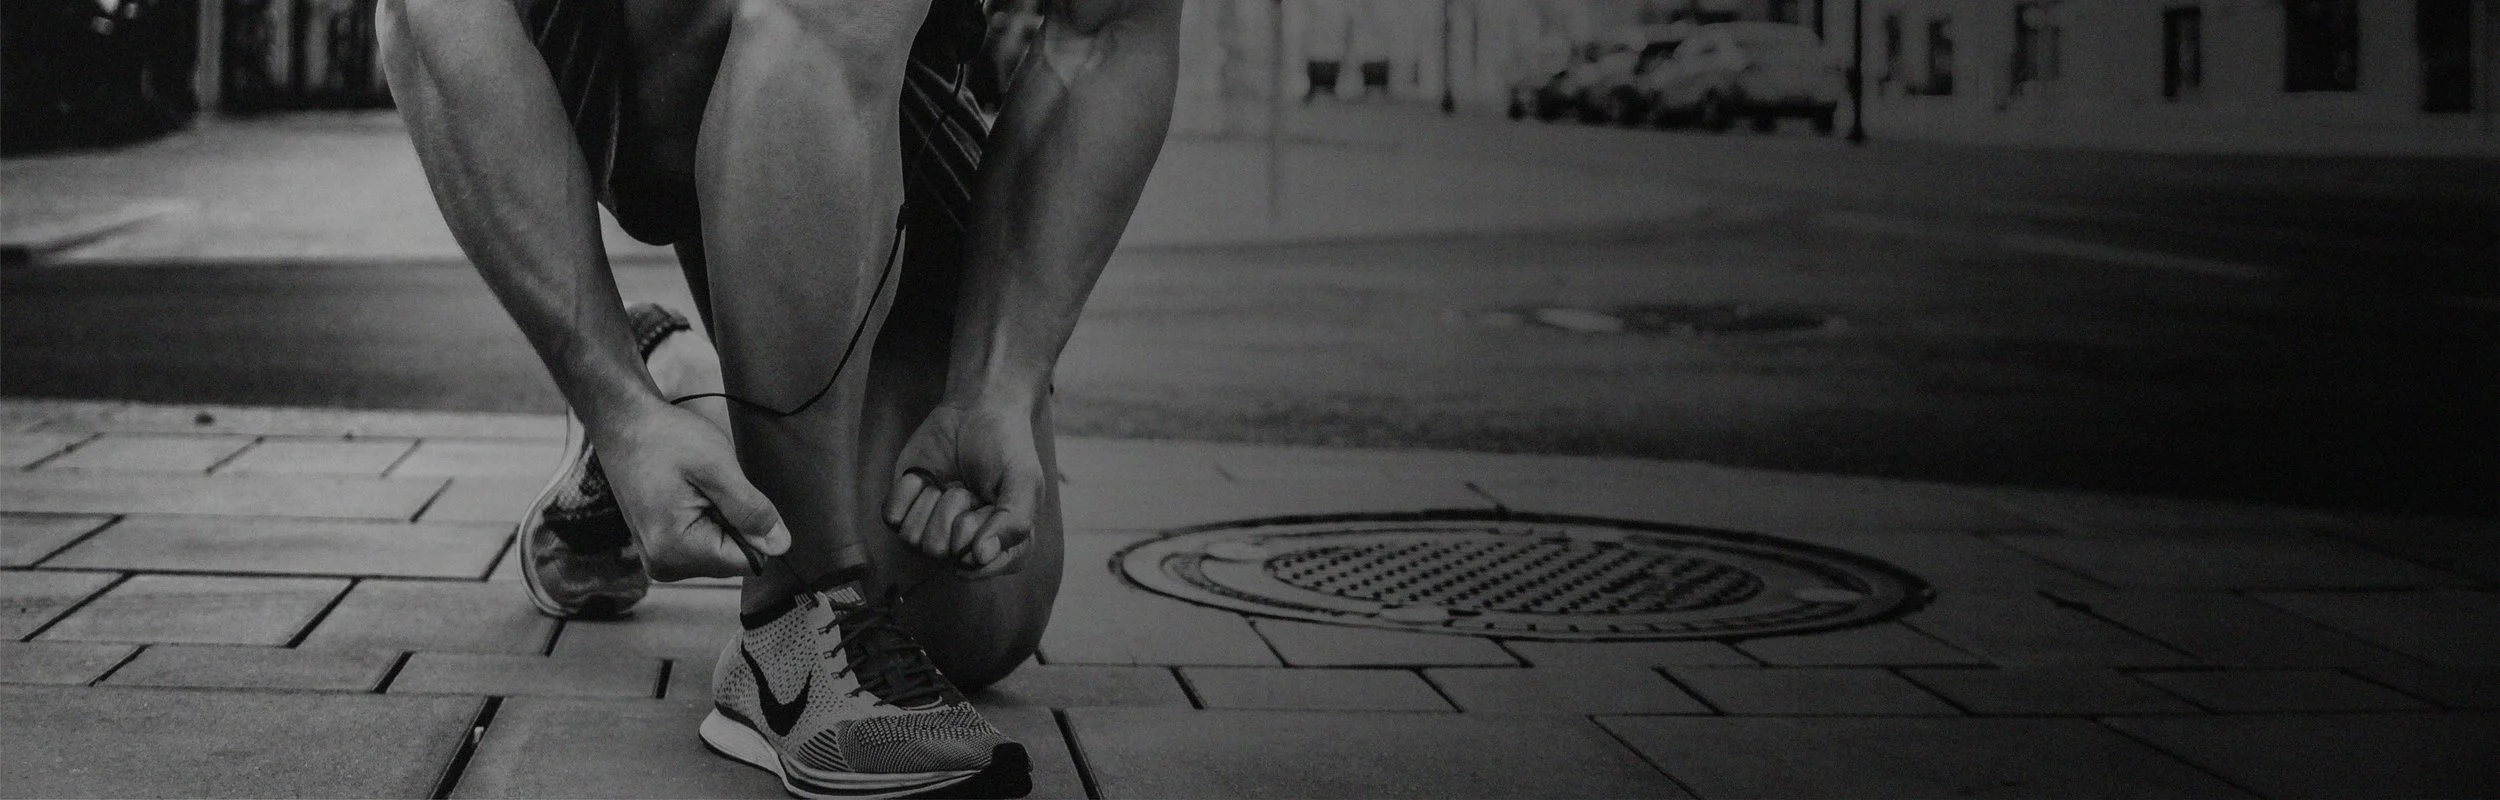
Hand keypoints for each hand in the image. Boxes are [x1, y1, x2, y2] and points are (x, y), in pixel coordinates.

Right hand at [591, 402, 790, 580]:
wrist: (624, 424)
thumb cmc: (664, 438)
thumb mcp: (717, 467)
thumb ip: (750, 510)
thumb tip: (781, 545)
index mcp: (675, 551)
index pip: (746, 562)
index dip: (754, 528)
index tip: (730, 494)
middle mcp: (664, 565)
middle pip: (731, 559)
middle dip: (734, 523)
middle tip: (709, 487)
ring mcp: (659, 559)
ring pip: (720, 551)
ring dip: (721, 519)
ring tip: (696, 488)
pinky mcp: (660, 548)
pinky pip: (703, 543)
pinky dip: (707, 519)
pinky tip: (689, 495)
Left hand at [882, 402, 1042, 577]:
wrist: (977, 410)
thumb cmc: (1006, 447)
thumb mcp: (1024, 481)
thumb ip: (1014, 522)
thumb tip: (980, 557)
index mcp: (1001, 547)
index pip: (976, 567)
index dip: (977, 535)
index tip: (987, 506)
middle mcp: (964, 546)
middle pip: (940, 551)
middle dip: (953, 511)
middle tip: (968, 487)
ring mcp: (932, 529)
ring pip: (913, 539)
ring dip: (931, 501)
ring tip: (950, 482)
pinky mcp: (906, 511)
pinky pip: (892, 518)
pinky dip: (907, 492)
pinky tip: (926, 477)